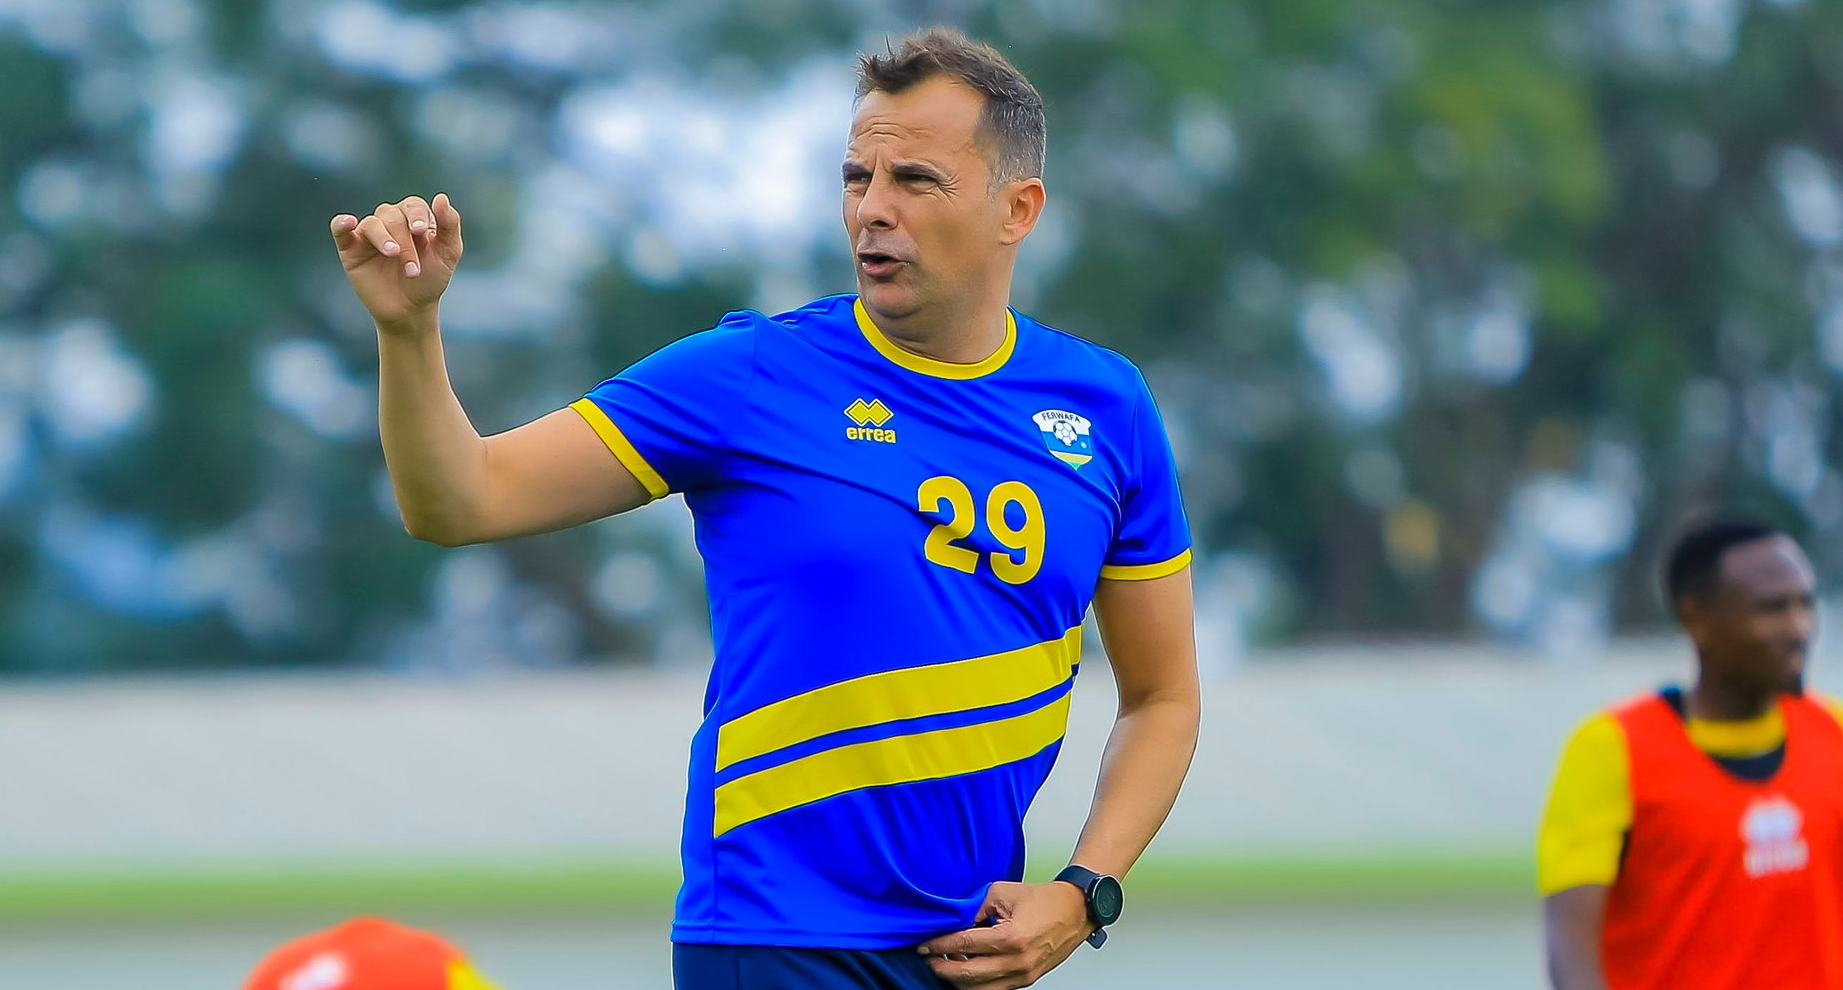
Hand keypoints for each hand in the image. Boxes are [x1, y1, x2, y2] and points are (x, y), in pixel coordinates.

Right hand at [330, 193, 463, 333]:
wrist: (411, 310)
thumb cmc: (430, 280)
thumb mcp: (448, 253)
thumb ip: (449, 225)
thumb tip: (441, 197)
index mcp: (414, 219)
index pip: (413, 205)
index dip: (416, 214)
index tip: (420, 231)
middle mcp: (390, 222)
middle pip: (392, 216)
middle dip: (405, 240)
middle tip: (413, 268)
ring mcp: (370, 235)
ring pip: (371, 223)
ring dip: (383, 238)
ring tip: (393, 255)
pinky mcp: (351, 249)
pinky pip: (340, 230)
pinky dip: (342, 223)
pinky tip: (349, 222)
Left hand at [918, 881, 1091, 988]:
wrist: (1075, 912)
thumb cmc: (1043, 900)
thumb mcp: (1002, 893)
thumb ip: (974, 907)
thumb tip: (953, 922)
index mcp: (1011, 938)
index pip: (964, 944)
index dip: (939, 946)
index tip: (924, 945)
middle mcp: (1017, 962)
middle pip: (967, 975)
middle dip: (941, 967)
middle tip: (928, 958)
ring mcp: (1022, 975)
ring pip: (978, 989)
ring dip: (956, 979)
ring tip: (944, 964)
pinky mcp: (1026, 981)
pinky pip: (993, 989)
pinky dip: (975, 983)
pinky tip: (965, 969)